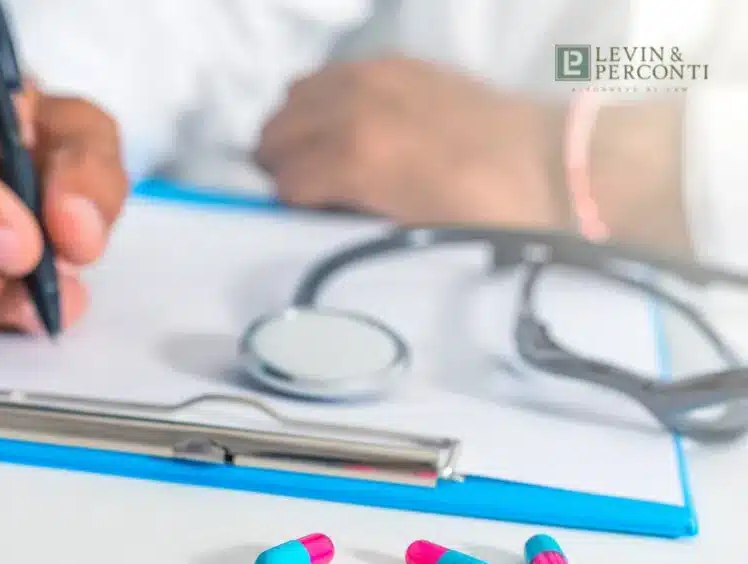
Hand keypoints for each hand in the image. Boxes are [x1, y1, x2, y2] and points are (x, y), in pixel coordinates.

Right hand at [256, 57, 569, 228]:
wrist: (550, 166)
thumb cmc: (485, 215)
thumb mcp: (413, 236)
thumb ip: (351, 223)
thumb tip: (313, 218)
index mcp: (358, 158)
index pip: (283, 181)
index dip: (289, 206)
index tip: (304, 217)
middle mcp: (354, 106)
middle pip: (276, 133)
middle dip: (283, 164)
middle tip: (307, 188)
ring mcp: (374, 76)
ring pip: (295, 96)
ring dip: (298, 127)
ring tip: (321, 153)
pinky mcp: (395, 62)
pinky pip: (330, 74)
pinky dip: (325, 99)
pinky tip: (349, 122)